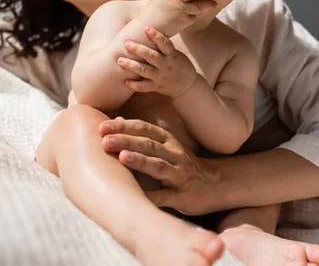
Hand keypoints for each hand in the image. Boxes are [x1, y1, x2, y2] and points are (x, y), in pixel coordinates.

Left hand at [99, 117, 220, 214]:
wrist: (215, 184)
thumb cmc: (181, 163)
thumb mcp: (165, 145)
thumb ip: (142, 134)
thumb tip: (117, 121)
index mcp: (167, 140)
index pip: (143, 128)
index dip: (123, 126)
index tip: (102, 126)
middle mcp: (174, 154)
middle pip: (148, 144)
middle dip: (126, 141)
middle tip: (104, 140)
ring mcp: (179, 174)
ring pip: (158, 166)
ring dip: (140, 161)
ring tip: (122, 157)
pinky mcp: (182, 195)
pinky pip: (165, 197)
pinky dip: (151, 197)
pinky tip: (134, 197)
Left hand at [118, 27, 197, 97]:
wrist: (187, 86)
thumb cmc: (178, 64)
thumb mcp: (174, 53)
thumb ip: (162, 46)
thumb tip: (146, 29)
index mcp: (172, 55)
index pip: (164, 43)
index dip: (156, 35)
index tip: (146, 28)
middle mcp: (166, 65)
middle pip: (151, 56)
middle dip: (138, 50)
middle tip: (126, 44)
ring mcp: (161, 77)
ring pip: (145, 71)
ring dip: (131, 66)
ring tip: (120, 60)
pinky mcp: (157, 87)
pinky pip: (145, 87)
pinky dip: (135, 85)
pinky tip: (125, 81)